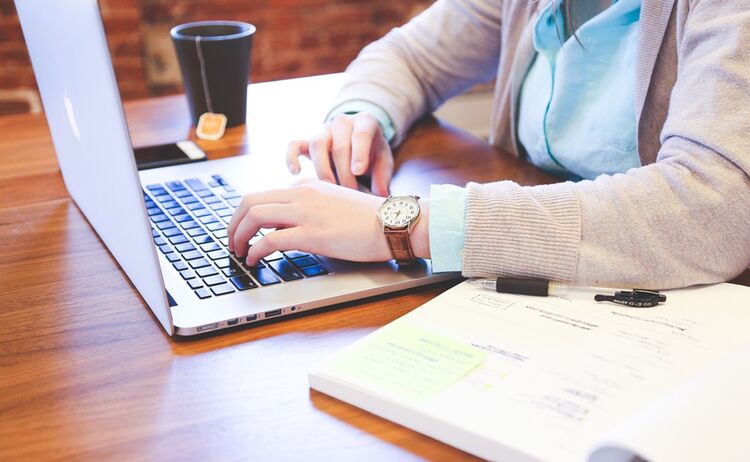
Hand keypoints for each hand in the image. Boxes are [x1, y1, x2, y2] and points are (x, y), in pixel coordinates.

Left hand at [227, 179, 429, 264]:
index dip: (246, 216)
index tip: (243, 231)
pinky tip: (254, 261)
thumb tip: (292, 227)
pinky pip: (270, 240)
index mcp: (307, 186)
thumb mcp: (335, 204)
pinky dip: (255, 251)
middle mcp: (302, 194)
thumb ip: (313, 209)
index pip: (265, 195)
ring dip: (238, 236)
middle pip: (250, 201)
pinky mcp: (311, 233)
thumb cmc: (371, 220)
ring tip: (238, 252)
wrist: (393, 223)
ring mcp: (305, 212)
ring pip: (254, 216)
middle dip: (234, 223)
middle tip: (232, 242)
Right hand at [286, 112, 393, 196]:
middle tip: (350, 193)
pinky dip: (292, 157)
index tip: (358, 171)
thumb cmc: (373, 153)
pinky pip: (294, 145)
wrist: (358, 142)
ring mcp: (323, 131)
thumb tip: (381, 195)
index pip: (361, 134)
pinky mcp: (308, 141)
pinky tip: (296, 172)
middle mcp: (342, 122)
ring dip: (323, 169)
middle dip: (344, 172)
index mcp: (365, 122)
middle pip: (339, 145)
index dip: (359, 153)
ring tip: (330, 189)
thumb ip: (383, 177)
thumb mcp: (384, 161)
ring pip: (317, 144)